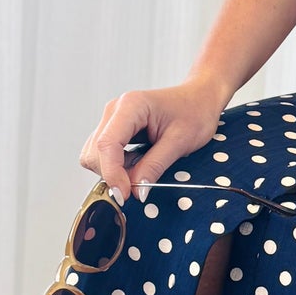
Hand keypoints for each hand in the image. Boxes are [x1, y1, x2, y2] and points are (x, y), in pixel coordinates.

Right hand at [78, 75, 231, 205]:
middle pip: (96, 152)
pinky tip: (138, 162)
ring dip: (114, 170)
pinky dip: (117, 166)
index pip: (108, 144)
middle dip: (113, 174)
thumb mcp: (180, 142)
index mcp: (131, 106)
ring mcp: (112, 119)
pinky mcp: (114, 129)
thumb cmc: (195, 113)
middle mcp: (115, 110)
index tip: (124, 195)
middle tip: (140, 185)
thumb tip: (135, 191)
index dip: (112, 173)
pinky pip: (103, 154)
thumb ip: (155, 166)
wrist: (200, 99)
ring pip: (95, 155)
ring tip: (143, 168)